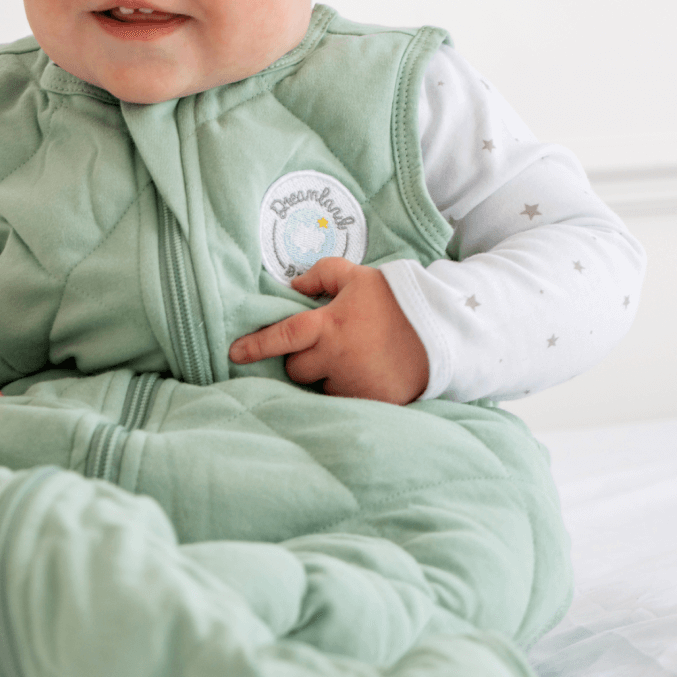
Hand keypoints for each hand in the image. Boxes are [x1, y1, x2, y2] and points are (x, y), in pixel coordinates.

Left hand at [229, 258, 428, 403]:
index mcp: (330, 325)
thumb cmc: (396, 301)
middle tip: (327, 347)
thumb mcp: (359, 277)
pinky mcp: (368, 403)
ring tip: (354, 360)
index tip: (234, 353)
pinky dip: (348, 390)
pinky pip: (343, 402)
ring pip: (320, 387)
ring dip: (327, 377)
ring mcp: (352, 384)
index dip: (256, 345)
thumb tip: (294, 286)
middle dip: (303, 361)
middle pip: (296, 370)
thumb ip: (322, 274)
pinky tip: (366, 374)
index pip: (283, 336)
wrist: (441, 333)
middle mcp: (337, 358)